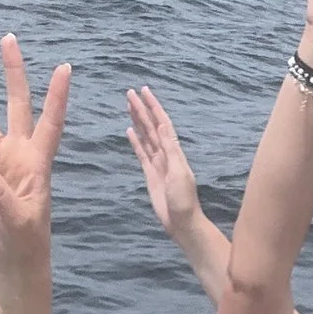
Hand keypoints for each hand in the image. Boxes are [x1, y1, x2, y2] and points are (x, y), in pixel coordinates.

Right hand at [0, 34, 69, 277]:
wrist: (12, 260)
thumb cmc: (26, 242)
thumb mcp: (17, 219)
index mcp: (39, 162)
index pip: (52, 122)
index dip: (57, 95)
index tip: (65, 67)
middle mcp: (20, 152)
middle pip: (17, 102)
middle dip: (13, 71)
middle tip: (9, 38)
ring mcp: (0, 158)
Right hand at [125, 85, 200, 236]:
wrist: (181, 222)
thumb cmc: (184, 200)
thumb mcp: (178, 172)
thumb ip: (170, 148)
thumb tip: (163, 125)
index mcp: (174, 151)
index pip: (162, 123)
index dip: (154, 106)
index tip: (144, 91)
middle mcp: (166, 154)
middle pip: (151, 126)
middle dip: (142, 109)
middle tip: (130, 92)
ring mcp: (157, 163)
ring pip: (145, 136)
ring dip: (138, 120)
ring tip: (129, 105)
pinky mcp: (150, 173)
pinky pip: (141, 152)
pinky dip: (136, 140)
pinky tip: (130, 130)